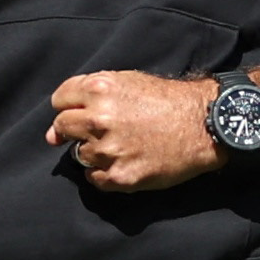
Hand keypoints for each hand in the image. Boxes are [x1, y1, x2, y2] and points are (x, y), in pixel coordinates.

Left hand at [46, 69, 222, 189]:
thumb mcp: (128, 81)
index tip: (82, 114)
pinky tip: (127, 161)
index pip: (59, 102)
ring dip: (96, 152)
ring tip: (125, 145)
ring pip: (79, 155)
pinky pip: (95, 178)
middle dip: (76, 131)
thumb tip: (53, 134)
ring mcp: (109, 149)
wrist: (206, 124)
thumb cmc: (167, 101)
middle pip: (63, 128)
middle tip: (102, 132)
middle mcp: (99, 118)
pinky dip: (106, 173)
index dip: (70, 108)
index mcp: (99, 89)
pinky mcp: (121, 176)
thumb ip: (87, 96)